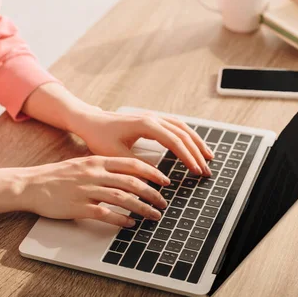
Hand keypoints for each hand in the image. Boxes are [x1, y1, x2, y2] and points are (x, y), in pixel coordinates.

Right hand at [0, 156, 169, 226]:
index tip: (165, 180)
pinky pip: (106, 214)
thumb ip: (104, 167)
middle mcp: (94, 174)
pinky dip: (121, 220)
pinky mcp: (79, 207)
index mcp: (97, 161)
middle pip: (131, 182)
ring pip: (123, 199)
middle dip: (152, 193)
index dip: (152, 172)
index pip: (131, 164)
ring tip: (154, 215)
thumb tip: (128, 174)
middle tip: (164, 202)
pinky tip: (130, 224)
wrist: (32, 185)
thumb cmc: (58, 176)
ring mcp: (87, 190)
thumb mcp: (82, 164)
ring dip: (142, 208)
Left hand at [68, 109, 214, 175]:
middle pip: (183, 134)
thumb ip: (137, 166)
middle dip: (197, 152)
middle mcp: (152, 117)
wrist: (89, 121)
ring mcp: (153, 117)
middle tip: (207, 169)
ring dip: (196, 141)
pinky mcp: (151, 119)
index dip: (188, 157)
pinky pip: (175, 125)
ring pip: (182, 127)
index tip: (196, 171)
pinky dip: (187, 135)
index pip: (175, 141)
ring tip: (208, 156)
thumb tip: (156, 179)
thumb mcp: (116, 155)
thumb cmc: (99, 137)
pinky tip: (193, 145)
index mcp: (146, 124)